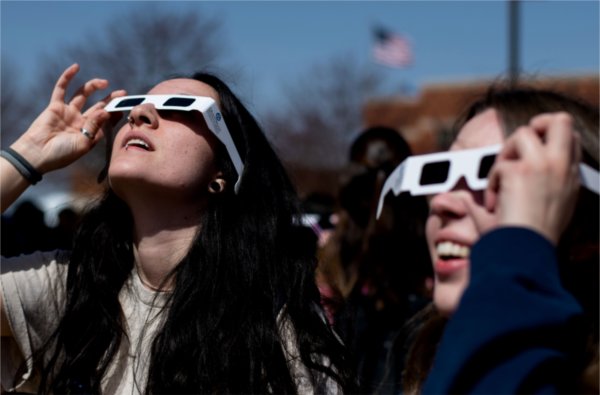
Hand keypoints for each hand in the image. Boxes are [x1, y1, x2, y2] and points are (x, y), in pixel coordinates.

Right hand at [10, 63, 125, 173]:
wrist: (37, 154)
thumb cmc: (62, 154)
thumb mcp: (83, 143)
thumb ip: (94, 126)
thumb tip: (105, 111)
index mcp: (90, 133)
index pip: (106, 120)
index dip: (116, 112)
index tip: (125, 106)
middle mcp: (81, 122)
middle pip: (99, 106)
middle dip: (110, 99)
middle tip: (122, 93)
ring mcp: (68, 113)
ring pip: (83, 95)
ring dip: (93, 87)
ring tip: (105, 82)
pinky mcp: (55, 106)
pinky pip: (61, 89)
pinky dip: (68, 78)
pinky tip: (76, 67)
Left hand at [484, 112, 580, 243]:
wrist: (527, 252)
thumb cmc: (532, 240)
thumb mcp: (542, 213)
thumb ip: (532, 189)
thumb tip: (495, 182)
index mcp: (571, 177)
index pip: (569, 139)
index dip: (549, 138)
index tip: (529, 154)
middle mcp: (563, 167)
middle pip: (561, 120)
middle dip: (536, 123)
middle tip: (518, 144)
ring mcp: (544, 165)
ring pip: (522, 133)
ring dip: (505, 155)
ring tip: (501, 182)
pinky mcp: (521, 170)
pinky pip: (499, 165)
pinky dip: (492, 183)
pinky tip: (495, 204)